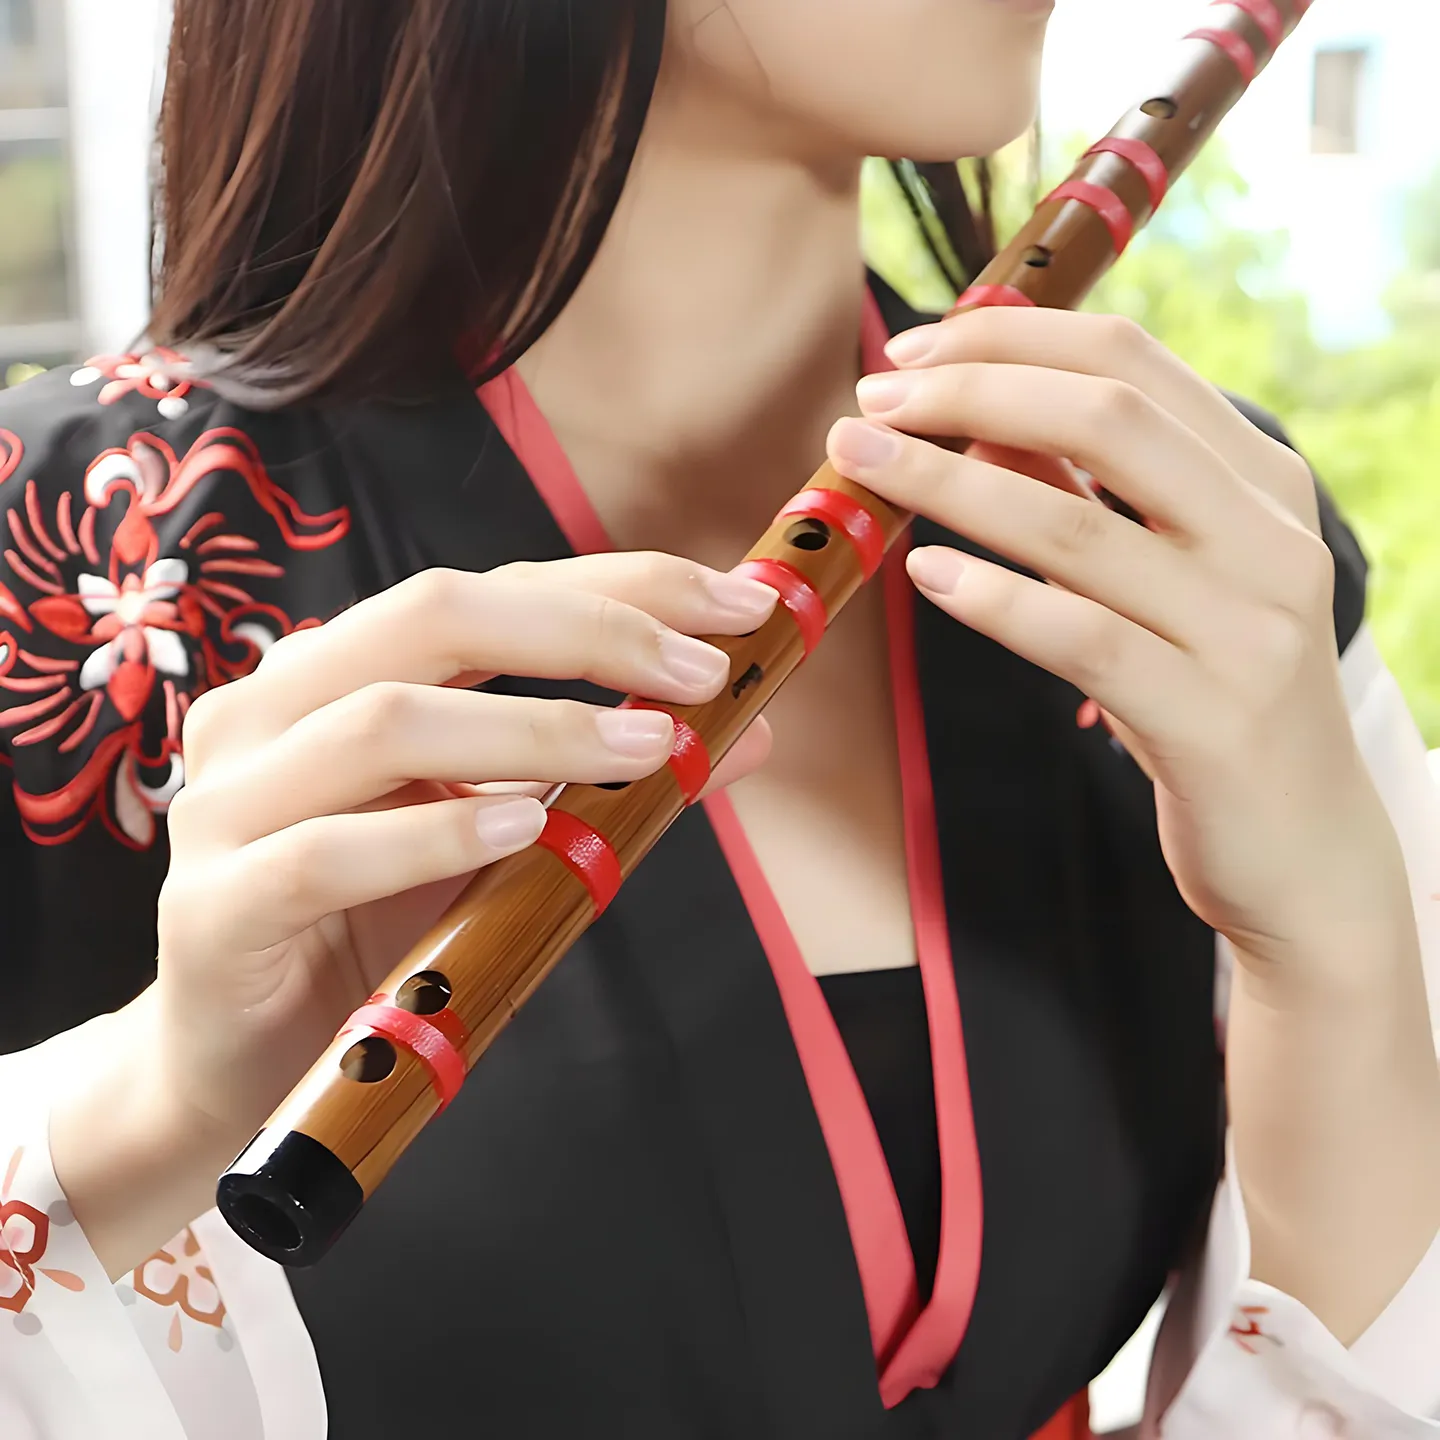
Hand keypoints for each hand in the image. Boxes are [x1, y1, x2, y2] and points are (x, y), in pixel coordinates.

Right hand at [51, 555, 775, 1274]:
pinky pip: (328, 851)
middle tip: (703, 672)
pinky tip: (526, 829)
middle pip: (434, 615)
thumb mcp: (508, 836)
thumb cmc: (379, 930)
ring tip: (648, 751)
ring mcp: (229, 803)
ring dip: (535, 729)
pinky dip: (437, 833)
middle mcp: (275, 712)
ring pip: (385, 720)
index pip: (492, 591)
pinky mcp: (216, 906)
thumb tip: (749, 733)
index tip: (735, 604)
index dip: (619, 585)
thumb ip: (608, 777)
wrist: (247, 1064)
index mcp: (342, 674)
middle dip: (588, 631)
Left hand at [827, 307, 1406, 972]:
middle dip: (971, 393)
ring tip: (863, 461)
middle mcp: (1270, 538)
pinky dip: (994, 597)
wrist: (1303, 847)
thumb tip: (975, 418)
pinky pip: (1080, 637)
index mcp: (1263, 482)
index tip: (911, 348)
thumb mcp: (1165, 580)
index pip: (1130, 361)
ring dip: (949, 482)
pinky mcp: (1213, 718)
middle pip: (1107, 418)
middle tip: (872, 399)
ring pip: (1078, 526)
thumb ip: (1089, 495)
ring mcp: (1250, 629)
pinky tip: (925, 574)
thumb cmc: (1210, 697)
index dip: (1008, 338)